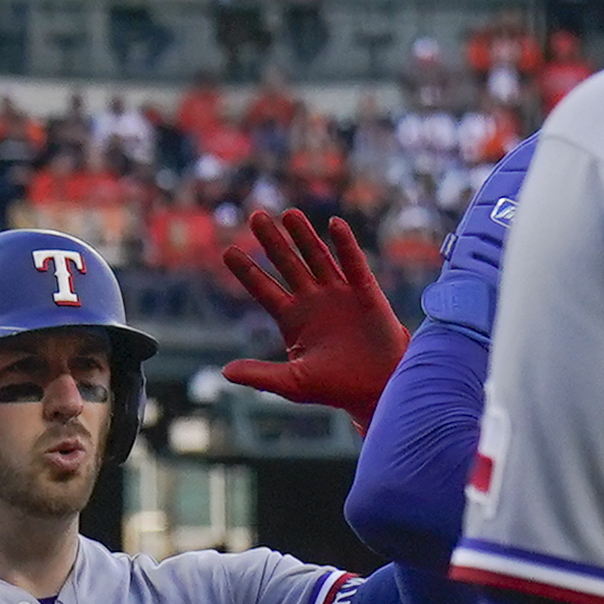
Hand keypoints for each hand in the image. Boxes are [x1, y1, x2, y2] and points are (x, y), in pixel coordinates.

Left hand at [214, 208, 406, 426]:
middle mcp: (313, 300)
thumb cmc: (336, 388)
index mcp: (292, 318)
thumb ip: (261, 375)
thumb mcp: (293, 383)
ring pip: (317, 257)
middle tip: (256, 216)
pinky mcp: (365, 293)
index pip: (264, 289)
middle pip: (287, 264)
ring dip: (304, 236)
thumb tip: (225, 372)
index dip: (247, 271)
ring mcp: (339, 293)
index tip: (228, 251)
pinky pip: (353, 264)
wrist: (378, 389)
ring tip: (288, 213)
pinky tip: (334, 224)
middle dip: (272, 242)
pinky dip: (345, 245)